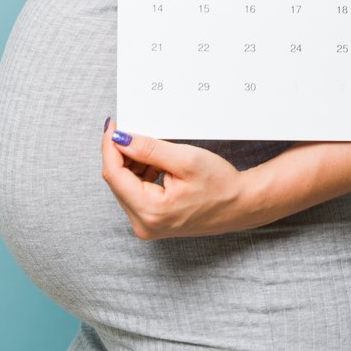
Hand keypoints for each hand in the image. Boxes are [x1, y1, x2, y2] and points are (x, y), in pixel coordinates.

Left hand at [100, 119, 253, 238]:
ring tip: (154, 151)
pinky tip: (155, 165)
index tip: (114, 125)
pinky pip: (135, 193)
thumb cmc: (220, 185)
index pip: (114, 174)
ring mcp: (147, 225)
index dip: (110, 146)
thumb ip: (148, 149)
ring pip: (124, 186)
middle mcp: (144, 224)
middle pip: (117, 181)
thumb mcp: (184, 159)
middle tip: (134, 131)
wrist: (241, 205)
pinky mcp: (152, 222)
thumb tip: (119, 139)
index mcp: (150, 211)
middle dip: (122, 154)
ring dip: (132, 164)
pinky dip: (140, 174)